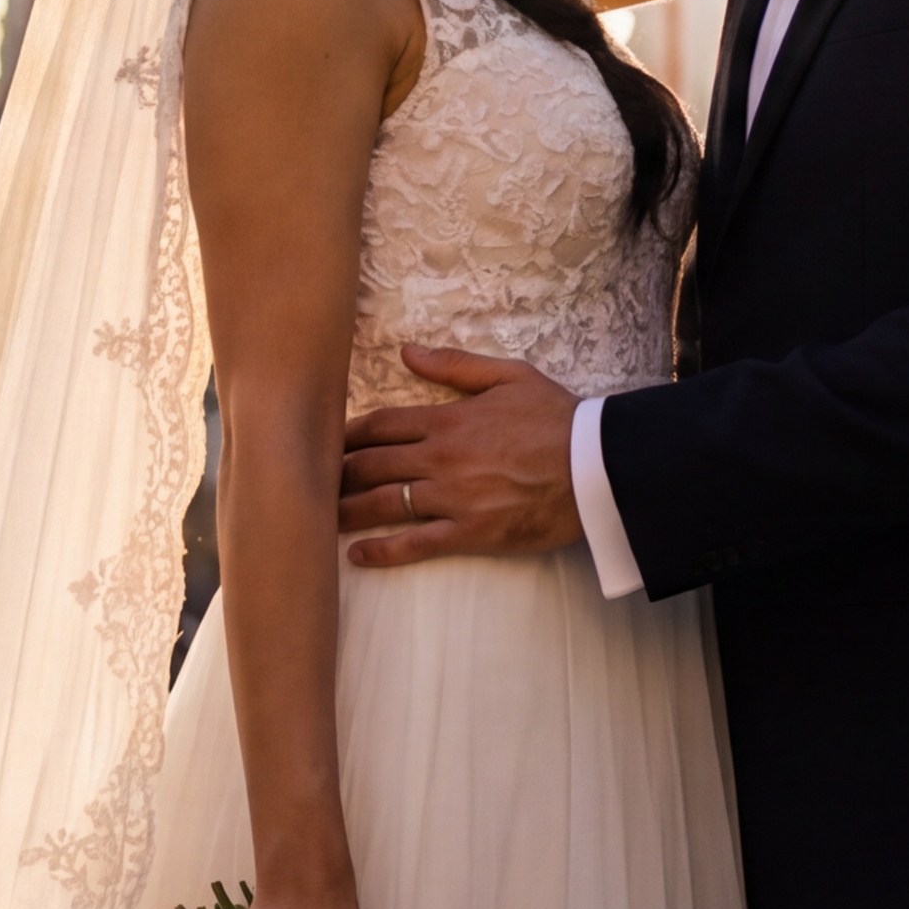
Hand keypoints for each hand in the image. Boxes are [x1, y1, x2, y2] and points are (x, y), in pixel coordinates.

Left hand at [336, 347, 584, 567]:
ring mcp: (453, 498)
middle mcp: (441, 459)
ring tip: (320, 518)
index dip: (348, 434)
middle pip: (371, 465)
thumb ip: (454, 366)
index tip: (326, 441)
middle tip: (312, 482)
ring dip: (346, 511)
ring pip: (383, 504)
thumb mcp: (509, 376)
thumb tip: (406, 352)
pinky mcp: (470, 533)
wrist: (596, 466)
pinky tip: (356, 556)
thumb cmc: (558, 418)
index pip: (381, 425)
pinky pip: (415, 544)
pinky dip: (382, 551)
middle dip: (337, 473)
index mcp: (448, 420)